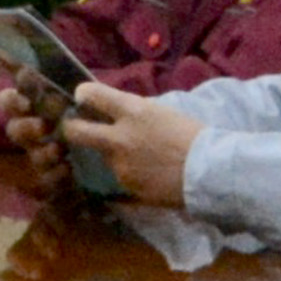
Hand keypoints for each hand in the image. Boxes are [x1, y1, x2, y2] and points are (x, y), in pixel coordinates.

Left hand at [56, 81, 200, 205]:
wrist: (209, 171)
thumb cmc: (193, 136)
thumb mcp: (162, 112)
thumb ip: (135, 111)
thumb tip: (116, 111)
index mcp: (131, 111)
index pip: (91, 95)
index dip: (83, 95)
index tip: (83, 98)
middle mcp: (119, 137)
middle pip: (75, 131)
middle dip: (71, 128)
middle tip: (75, 127)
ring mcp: (120, 164)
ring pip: (102, 156)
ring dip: (112, 153)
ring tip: (139, 156)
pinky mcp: (126, 186)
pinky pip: (119, 175)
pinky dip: (128, 172)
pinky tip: (148, 172)